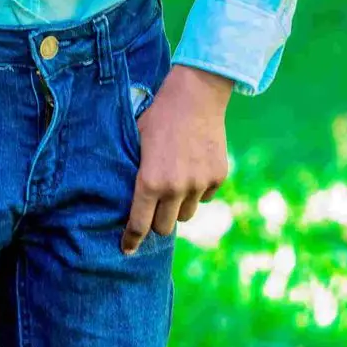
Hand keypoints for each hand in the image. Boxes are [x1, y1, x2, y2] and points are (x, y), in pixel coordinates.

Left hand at [122, 63, 230, 254]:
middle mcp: (176, 188)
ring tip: (175, 182)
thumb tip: (130, 201)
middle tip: (154, 209)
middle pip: (165, 226)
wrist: (195, 97)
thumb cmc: (158, 118)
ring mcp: (200, 184)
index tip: (127, 250)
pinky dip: (198, 190)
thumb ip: (135, 175)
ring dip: (179, 206)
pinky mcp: (218, 177)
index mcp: (150, 182)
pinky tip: (192, 168)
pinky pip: (205, 197)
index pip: (139, 224)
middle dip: (158, 221)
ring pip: (187, 214)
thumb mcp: (135, 144)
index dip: (132, 240)